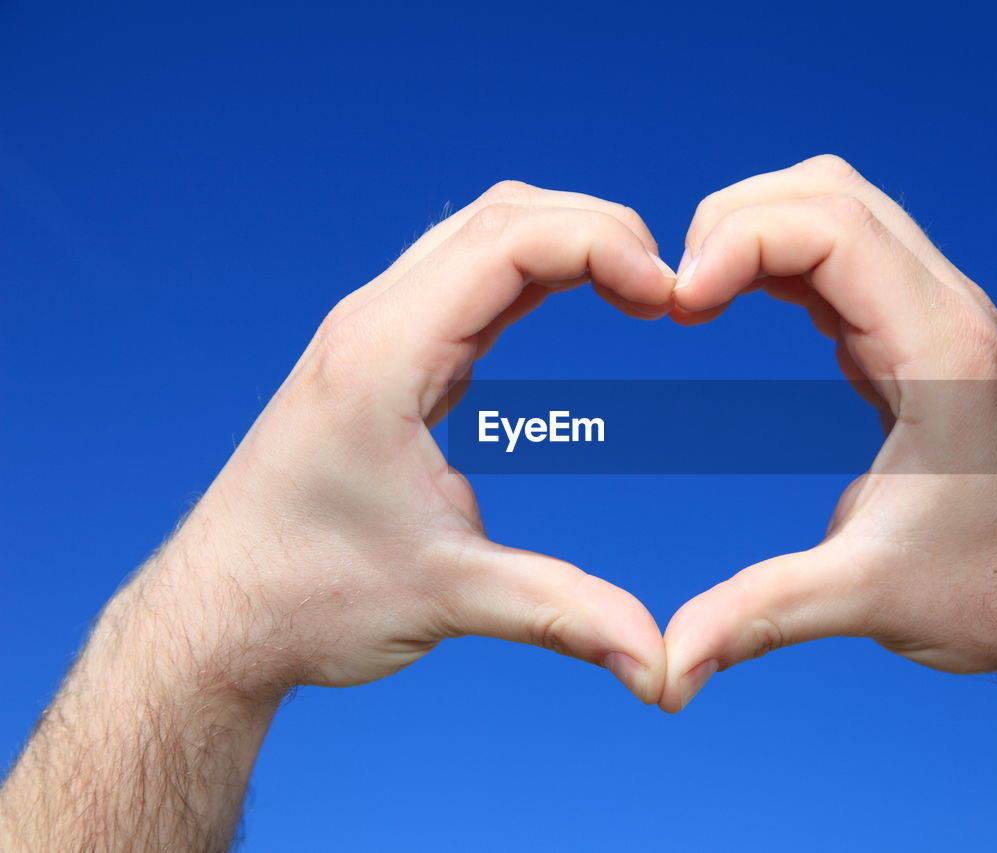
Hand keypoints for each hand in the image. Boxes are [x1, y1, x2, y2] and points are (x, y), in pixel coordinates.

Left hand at [149, 181, 675, 701]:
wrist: (219, 615)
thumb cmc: (307, 598)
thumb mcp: (448, 597)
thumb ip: (565, 613)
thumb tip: (662, 664)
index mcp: (385, 353)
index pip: (510, 241)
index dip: (604, 246)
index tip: (669, 296)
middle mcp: (374, 321)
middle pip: (502, 215)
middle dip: (598, 230)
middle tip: (668, 291)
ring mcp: (373, 332)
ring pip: (482, 233)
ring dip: (565, 242)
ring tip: (638, 289)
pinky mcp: (382, 357)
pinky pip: (466, 278)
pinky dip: (533, 272)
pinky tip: (579, 299)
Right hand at [659, 155, 996, 710]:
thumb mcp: (869, 597)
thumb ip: (759, 615)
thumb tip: (665, 667)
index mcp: (941, 347)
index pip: (831, 223)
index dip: (735, 241)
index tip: (678, 306)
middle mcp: (947, 310)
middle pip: (829, 192)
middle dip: (733, 222)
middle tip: (674, 299)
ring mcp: (939, 317)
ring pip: (840, 209)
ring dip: (757, 231)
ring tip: (695, 296)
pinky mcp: (923, 339)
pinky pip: (846, 260)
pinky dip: (782, 261)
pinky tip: (738, 303)